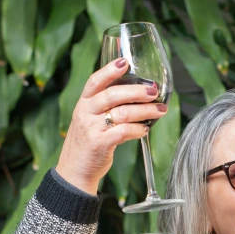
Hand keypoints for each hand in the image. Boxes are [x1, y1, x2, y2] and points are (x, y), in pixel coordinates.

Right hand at [55, 57, 168, 194]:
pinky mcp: (99, 144)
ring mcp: (91, 128)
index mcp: (83, 103)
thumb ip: (107, 107)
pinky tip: (146, 129)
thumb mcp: (90, 120)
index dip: (109, 70)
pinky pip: (122, 132)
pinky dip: (137, 129)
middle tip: (154, 91)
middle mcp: (85, 113)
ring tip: (160, 111)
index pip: (94, 81)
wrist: (74, 171)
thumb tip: (137, 94)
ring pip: (121, 113)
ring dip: (145, 111)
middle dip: (136, 91)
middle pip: (112, 95)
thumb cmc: (88, 143)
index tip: (125, 62)